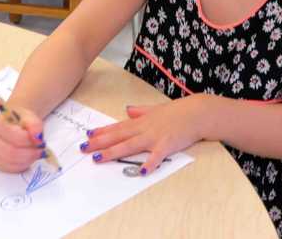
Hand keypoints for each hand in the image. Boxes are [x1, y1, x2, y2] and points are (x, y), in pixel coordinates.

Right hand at [0, 107, 45, 172]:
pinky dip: (23, 165)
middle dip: (30, 153)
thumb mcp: (29, 116)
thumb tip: (38, 138)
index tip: (40, 140)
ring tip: (36, 152)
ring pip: (11, 163)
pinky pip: (11, 169)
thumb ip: (34, 125)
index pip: (14, 137)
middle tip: (41, 149)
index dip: (29, 140)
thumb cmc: (21, 119)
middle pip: (11, 153)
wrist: (15, 123)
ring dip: (28, 160)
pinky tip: (29, 158)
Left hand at [79, 95, 206, 174]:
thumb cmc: (178, 111)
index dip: (102, 132)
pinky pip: (156, 156)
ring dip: (113, 152)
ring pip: (129, 145)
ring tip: (99, 158)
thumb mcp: (156, 109)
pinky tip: (142, 171)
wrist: (197, 112)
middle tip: (83, 148)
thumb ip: (141, 111)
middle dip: (99, 143)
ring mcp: (154, 137)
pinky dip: (149, 163)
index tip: (88, 135)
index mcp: (141, 121)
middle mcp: (144, 128)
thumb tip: (128, 109)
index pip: (118, 127)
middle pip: (118, 136)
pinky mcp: (167, 145)